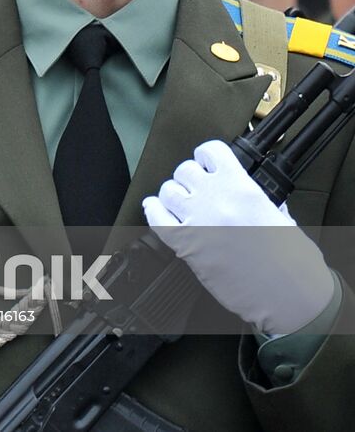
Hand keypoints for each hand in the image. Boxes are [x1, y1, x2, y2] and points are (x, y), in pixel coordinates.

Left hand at [143, 140, 333, 334]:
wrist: (288, 294)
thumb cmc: (292, 259)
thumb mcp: (280, 216)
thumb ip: (257, 199)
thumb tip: (245, 192)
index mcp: (242, 187)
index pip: (210, 151)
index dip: (207, 157)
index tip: (208, 164)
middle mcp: (215, 198)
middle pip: (184, 170)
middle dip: (190, 179)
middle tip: (198, 190)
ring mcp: (196, 220)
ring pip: (168, 190)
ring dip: (174, 195)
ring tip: (184, 204)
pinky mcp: (183, 245)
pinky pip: (155, 217)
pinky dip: (154, 210)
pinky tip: (157, 209)